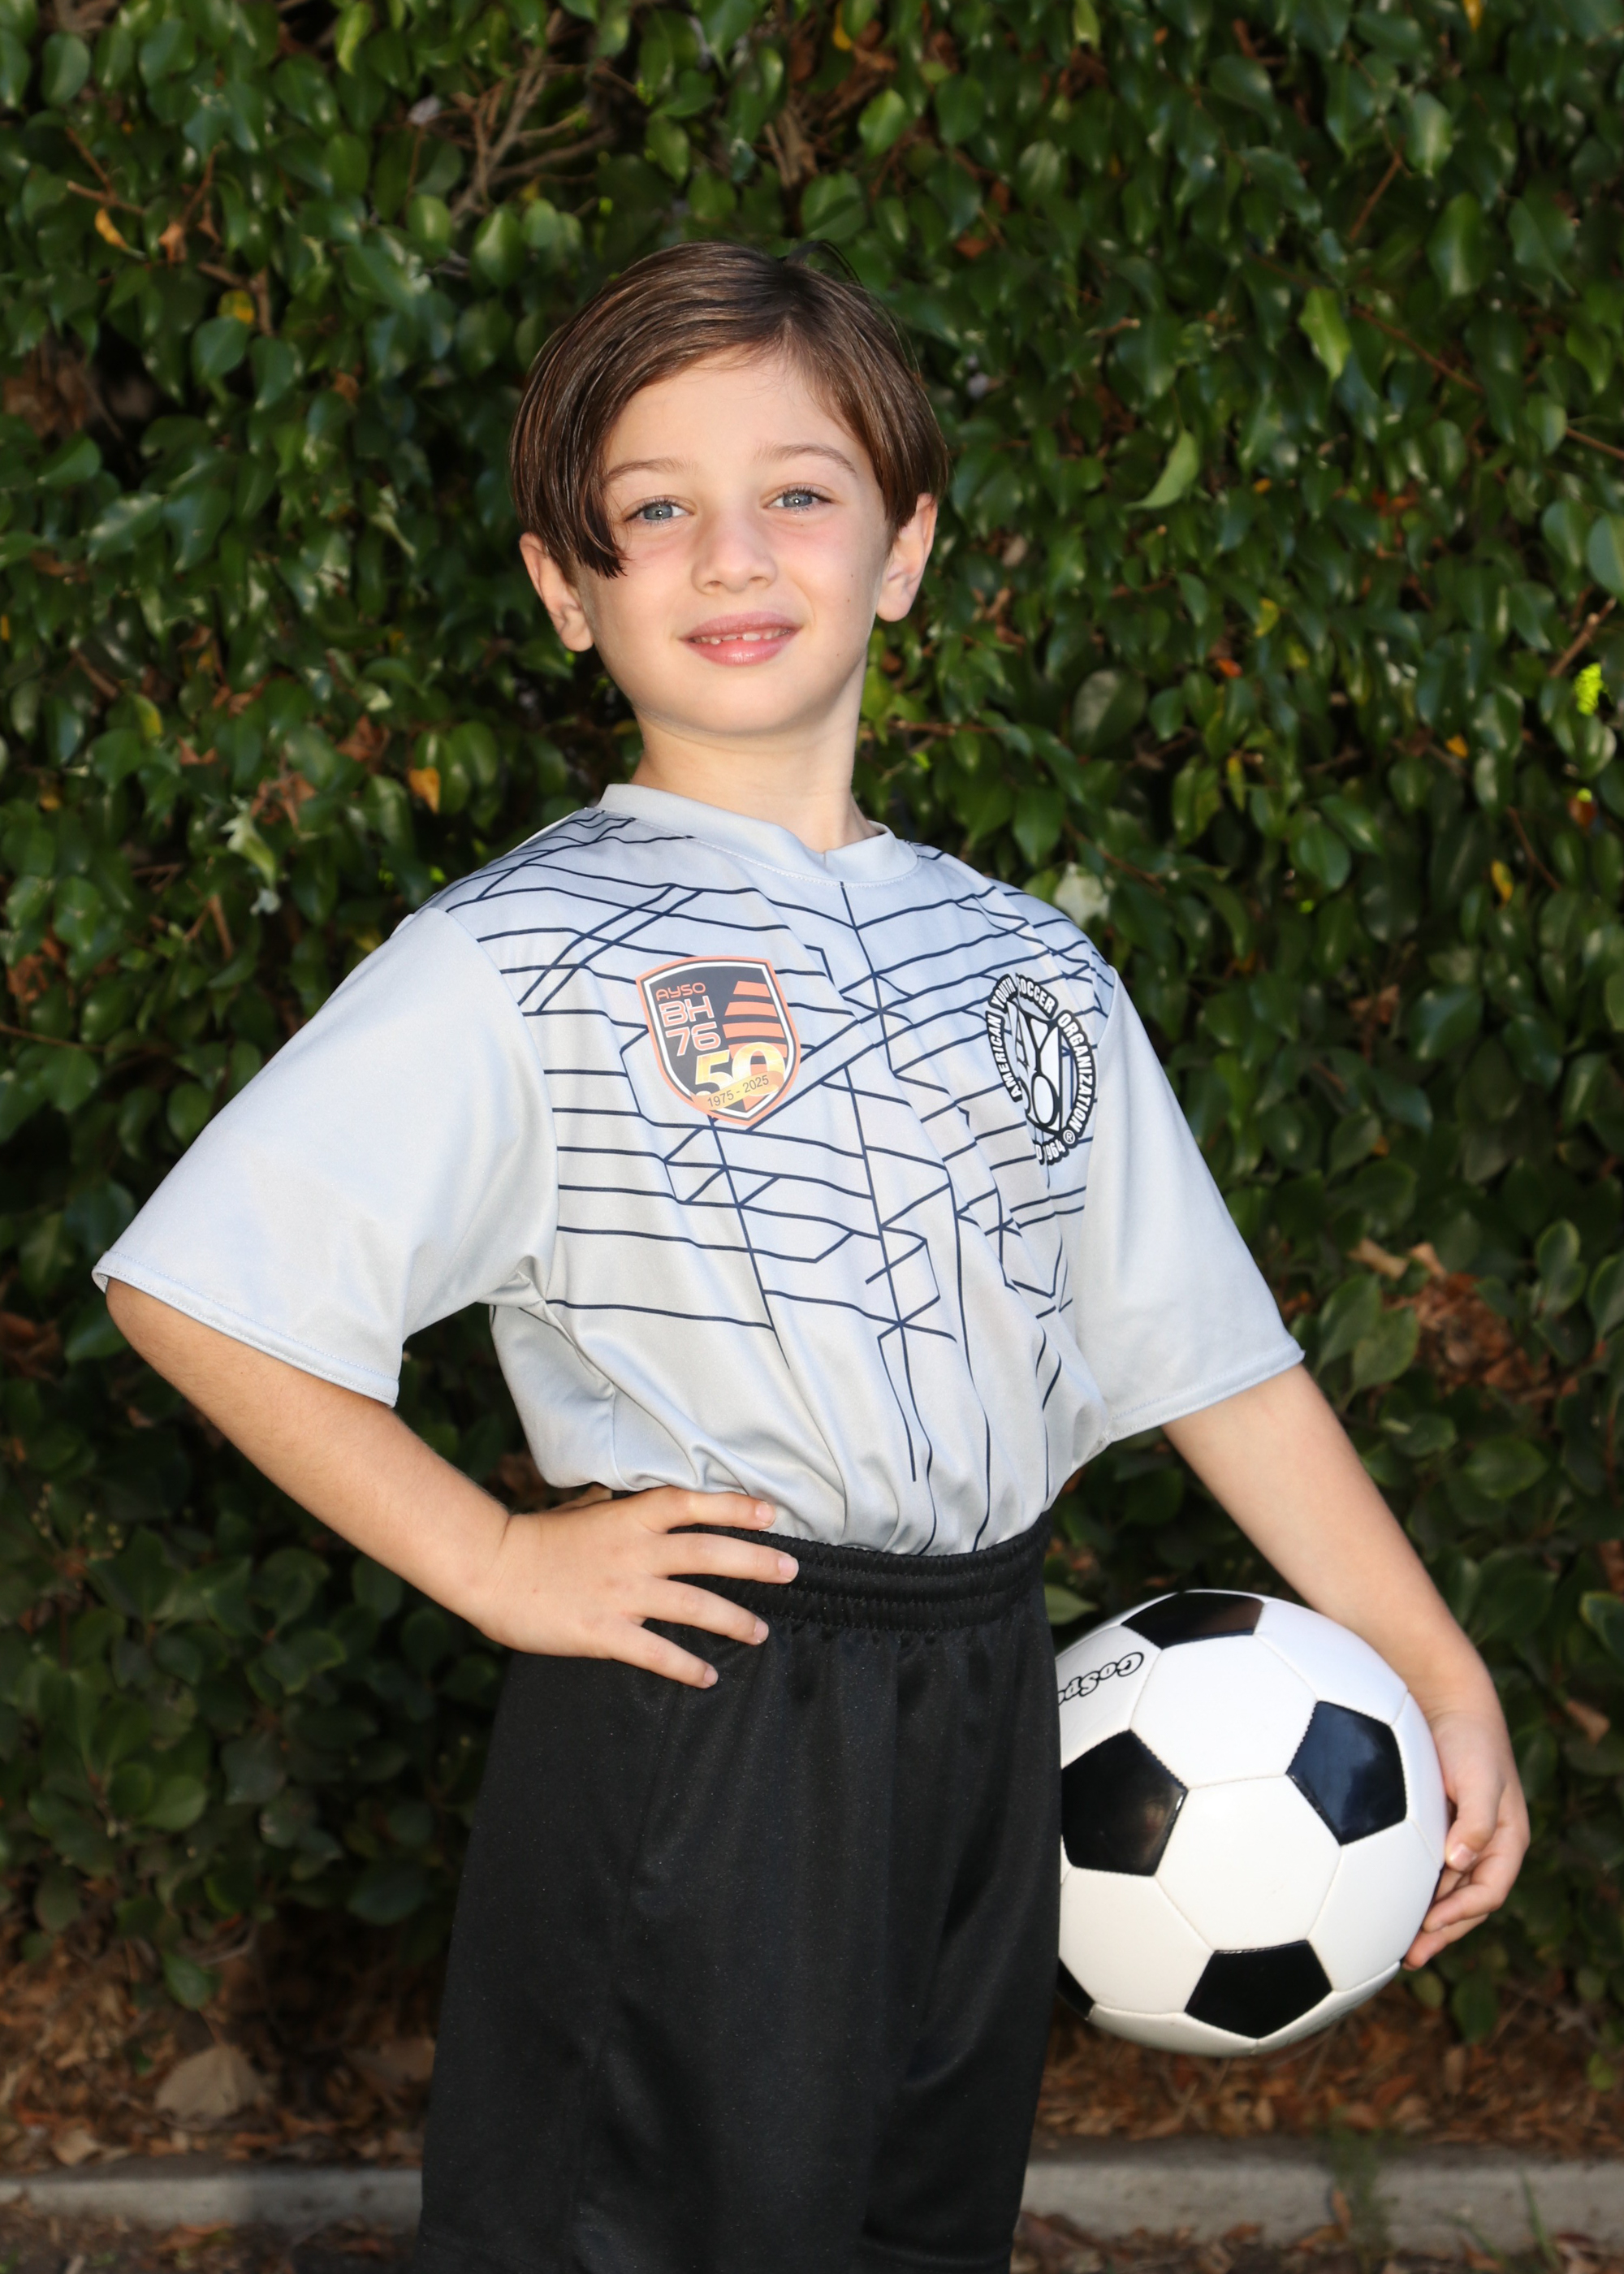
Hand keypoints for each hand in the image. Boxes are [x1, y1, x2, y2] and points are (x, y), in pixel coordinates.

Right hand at [466, 1485, 798, 1688]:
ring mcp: (622, 1592)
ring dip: (734, 1620)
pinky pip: (657, 1652)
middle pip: (709, 1552)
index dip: (735, 1506)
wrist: (491, 1568)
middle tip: (791, 1570)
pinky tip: (708, 1677)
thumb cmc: (536, 1538)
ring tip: (761, 1632)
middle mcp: (634, 1551)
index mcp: (628, 1518)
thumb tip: (637, 1499)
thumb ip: (618, 1509)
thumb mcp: (583, 1510)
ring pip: (694, 1605)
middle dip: (756, 1561)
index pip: (692, 1504)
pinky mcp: (605, 1631)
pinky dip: (687, 1667)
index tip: (771, 1511)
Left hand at [1403, 1699, 1529, 1968]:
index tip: (1428, 1925)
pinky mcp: (1435, 1829)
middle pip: (1468, 1903)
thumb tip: (1459, 1861)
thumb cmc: (1469, 1739)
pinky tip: (1386, 1901)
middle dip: (1442, 1932)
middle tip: (1409, 1957)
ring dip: (1427, 1919)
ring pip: (1446, 1891)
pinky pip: (1427, 1870)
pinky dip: (1412, 1891)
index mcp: (1507, 1841)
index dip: (1461, 1913)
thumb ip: (1475, 1819)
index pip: (1489, 1891)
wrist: (1447, 1704)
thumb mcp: (1480, 1778)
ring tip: (1395, 1945)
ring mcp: (1461, 1839)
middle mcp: (1486, 1846)